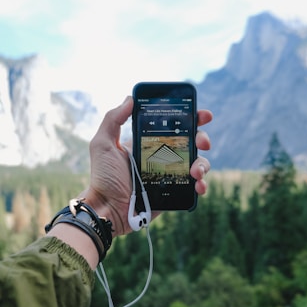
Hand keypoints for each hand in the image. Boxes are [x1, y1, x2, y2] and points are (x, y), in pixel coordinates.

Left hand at [81, 96, 211, 236]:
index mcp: (150, 143)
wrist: (107, 208)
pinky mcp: (174, 192)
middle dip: (202, 139)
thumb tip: (130, 98)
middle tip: (203, 142)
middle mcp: (163, 156)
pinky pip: (193, 186)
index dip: (191, 119)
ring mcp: (170, 174)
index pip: (173, 126)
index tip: (203, 115)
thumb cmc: (103, 176)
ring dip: (203, 164)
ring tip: (196, 172)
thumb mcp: (103, 143)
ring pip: (197, 163)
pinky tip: (199, 186)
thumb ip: (113, 119)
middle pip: (191, 143)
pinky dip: (201, 185)